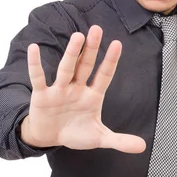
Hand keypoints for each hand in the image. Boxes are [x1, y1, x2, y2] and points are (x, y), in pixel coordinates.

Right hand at [22, 26, 145, 152]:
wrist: (49, 137)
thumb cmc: (75, 133)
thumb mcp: (99, 138)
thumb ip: (119, 140)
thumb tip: (143, 147)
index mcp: (92, 96)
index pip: (104, 75)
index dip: (110, 61)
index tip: (117, 44)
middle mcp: (77, 89)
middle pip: (85, 66)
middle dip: (92, 49)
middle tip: (97, 29)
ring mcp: (59, 90)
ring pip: (66, 69)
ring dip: (72, 54)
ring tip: (78, 37)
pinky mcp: (42, 96)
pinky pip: (38, 78)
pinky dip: (35, 64)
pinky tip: (34, 48)